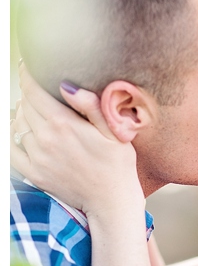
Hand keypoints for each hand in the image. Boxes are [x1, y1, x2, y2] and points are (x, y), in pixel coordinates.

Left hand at [11, 66, 142, 215]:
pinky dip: (13, 138)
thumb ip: (91, 106)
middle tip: (38, 92)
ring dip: (23, 116)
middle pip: (24, 106)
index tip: (27, 64)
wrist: (111, 201)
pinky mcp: (33, 173)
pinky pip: (11, 150)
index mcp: (64, 124)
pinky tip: (22, 133)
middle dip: (29, 96)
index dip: (28, 75)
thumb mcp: (113, 131)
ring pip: (18, 126)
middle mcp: (45, 139)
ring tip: (35, 113)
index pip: (34, 91)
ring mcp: (37, 157)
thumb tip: (67, 87)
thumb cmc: (118, 165)